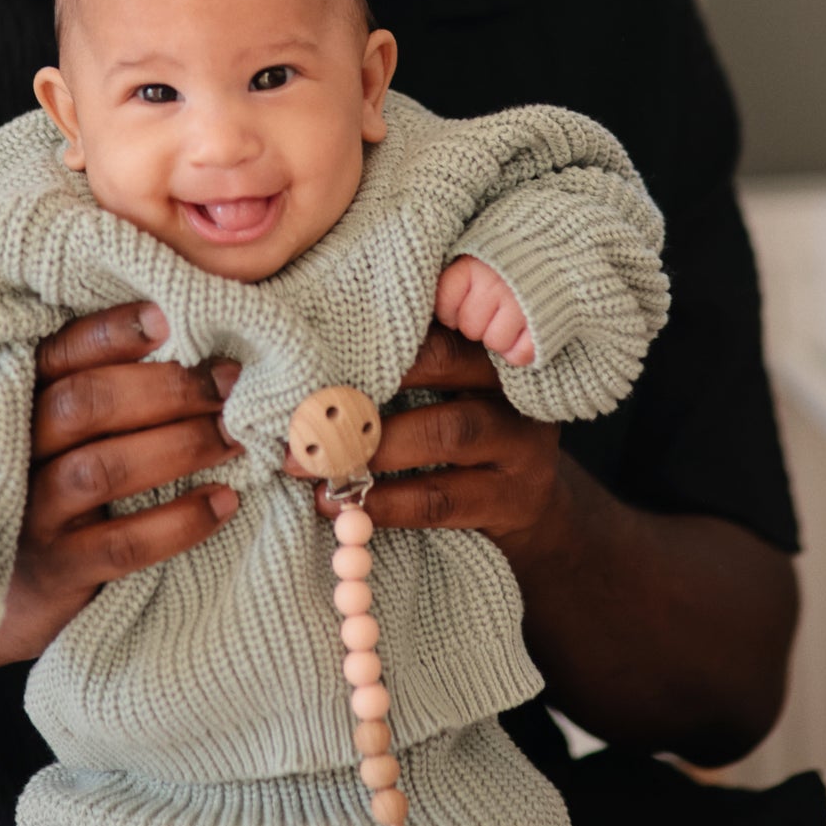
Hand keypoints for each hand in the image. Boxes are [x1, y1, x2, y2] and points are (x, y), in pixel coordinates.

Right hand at [0, 302, 241, 675]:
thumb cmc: (50, 497)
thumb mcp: (59, 439)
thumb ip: (102, 396)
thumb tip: (200, 354)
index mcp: (16, 405)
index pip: (57, 355)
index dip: (110, 333)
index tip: (166, 316)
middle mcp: (14, 454)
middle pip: (83, 405)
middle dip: (166, 388)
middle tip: (228, 383)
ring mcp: (30, 515)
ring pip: (102, 469)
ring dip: (179, 447)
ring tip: (235, 438)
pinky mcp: (56, 570)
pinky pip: (123, 543)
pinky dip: (180, 521)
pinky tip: (224, 502)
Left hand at [285, 324, 566, 575]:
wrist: (529, 511)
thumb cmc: (457, 438)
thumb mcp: (440, 392)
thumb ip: (393, 368)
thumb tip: (295, 365)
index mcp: (485, 342)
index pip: (437, 314)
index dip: (380, 326)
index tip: (318, 339)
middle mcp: (512, 382)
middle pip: (446, 360)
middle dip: (369, 380)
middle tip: (304, 405)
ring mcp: (522, 441)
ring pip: (447, 431)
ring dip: (372, 448)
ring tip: (315, 464)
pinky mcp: (514, 497)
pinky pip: (443, 498)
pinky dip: (386, 502)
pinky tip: (341, 505)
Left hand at [434, 257, 533, 366]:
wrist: (561, 243)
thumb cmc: (510, 252)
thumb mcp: (476, 250)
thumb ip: (455, 275)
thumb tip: (424, 306)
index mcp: (474, 264)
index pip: (444, 306)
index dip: (452, 311)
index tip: (466, 301)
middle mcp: (495, 283)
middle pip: (470, 328)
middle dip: (480, 322)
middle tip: (496, 306)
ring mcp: (521, 304)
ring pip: (495, 342)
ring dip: (502, 336)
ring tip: (513, 317)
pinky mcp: (544, 323)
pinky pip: (520, 354)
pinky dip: (522, 349)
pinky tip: (527, 331)